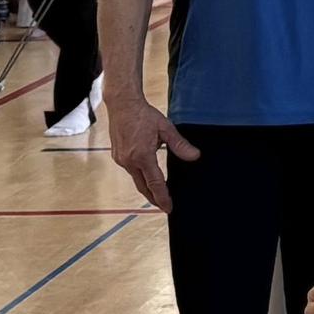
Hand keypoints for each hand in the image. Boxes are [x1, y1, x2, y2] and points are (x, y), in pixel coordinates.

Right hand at [107, 96, 199, 210]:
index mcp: (142, 156)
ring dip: (147, 188)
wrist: (122, 105)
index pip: (155, 183)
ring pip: (136, 179)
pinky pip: (131, 171)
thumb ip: (180, 145)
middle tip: (165, 207)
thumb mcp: (166, 128)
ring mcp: (121, 160)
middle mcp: (129, 161)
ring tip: (158, 195)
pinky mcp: (118, 156)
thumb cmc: (145, 115)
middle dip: (154, 199)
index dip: (163, 197)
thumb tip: (195, 157)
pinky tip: (148, 177)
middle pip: (143, 187)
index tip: (169, 208)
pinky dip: (140, 177)